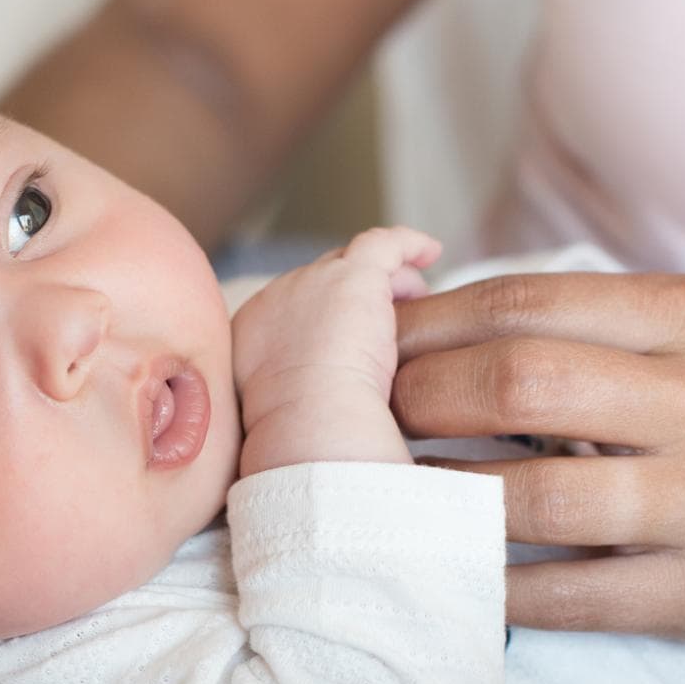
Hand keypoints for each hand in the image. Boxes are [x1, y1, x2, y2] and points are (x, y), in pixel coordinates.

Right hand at [231, 226, 439, 472]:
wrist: (309, 423)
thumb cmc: (300, 440)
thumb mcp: (283, 419)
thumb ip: (296, 401)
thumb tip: (319, 414)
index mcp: (253, 335)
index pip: (292, 312)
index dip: (324, 319)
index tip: (346, 340)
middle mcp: (276, 299)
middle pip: (321, 283)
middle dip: (353, 298)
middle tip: (386, 322)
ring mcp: (313, 282)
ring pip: (354, 264)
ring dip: (385, 280)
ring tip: (414, 296)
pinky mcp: (354, 277)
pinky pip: (382, 244)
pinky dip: (407, 244)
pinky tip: (431, 251)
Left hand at [391, 272, 684, 653]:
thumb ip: (590, 326)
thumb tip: (433, 322)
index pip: (527, 303)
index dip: (428, 327)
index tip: (373, 349)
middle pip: (521, 384)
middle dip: (421, 401)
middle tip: (369, 425)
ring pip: (537, 498)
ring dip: (443, 500)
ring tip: (393, 498)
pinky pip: (572, 596)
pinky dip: (495, 587)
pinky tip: (450, 572)